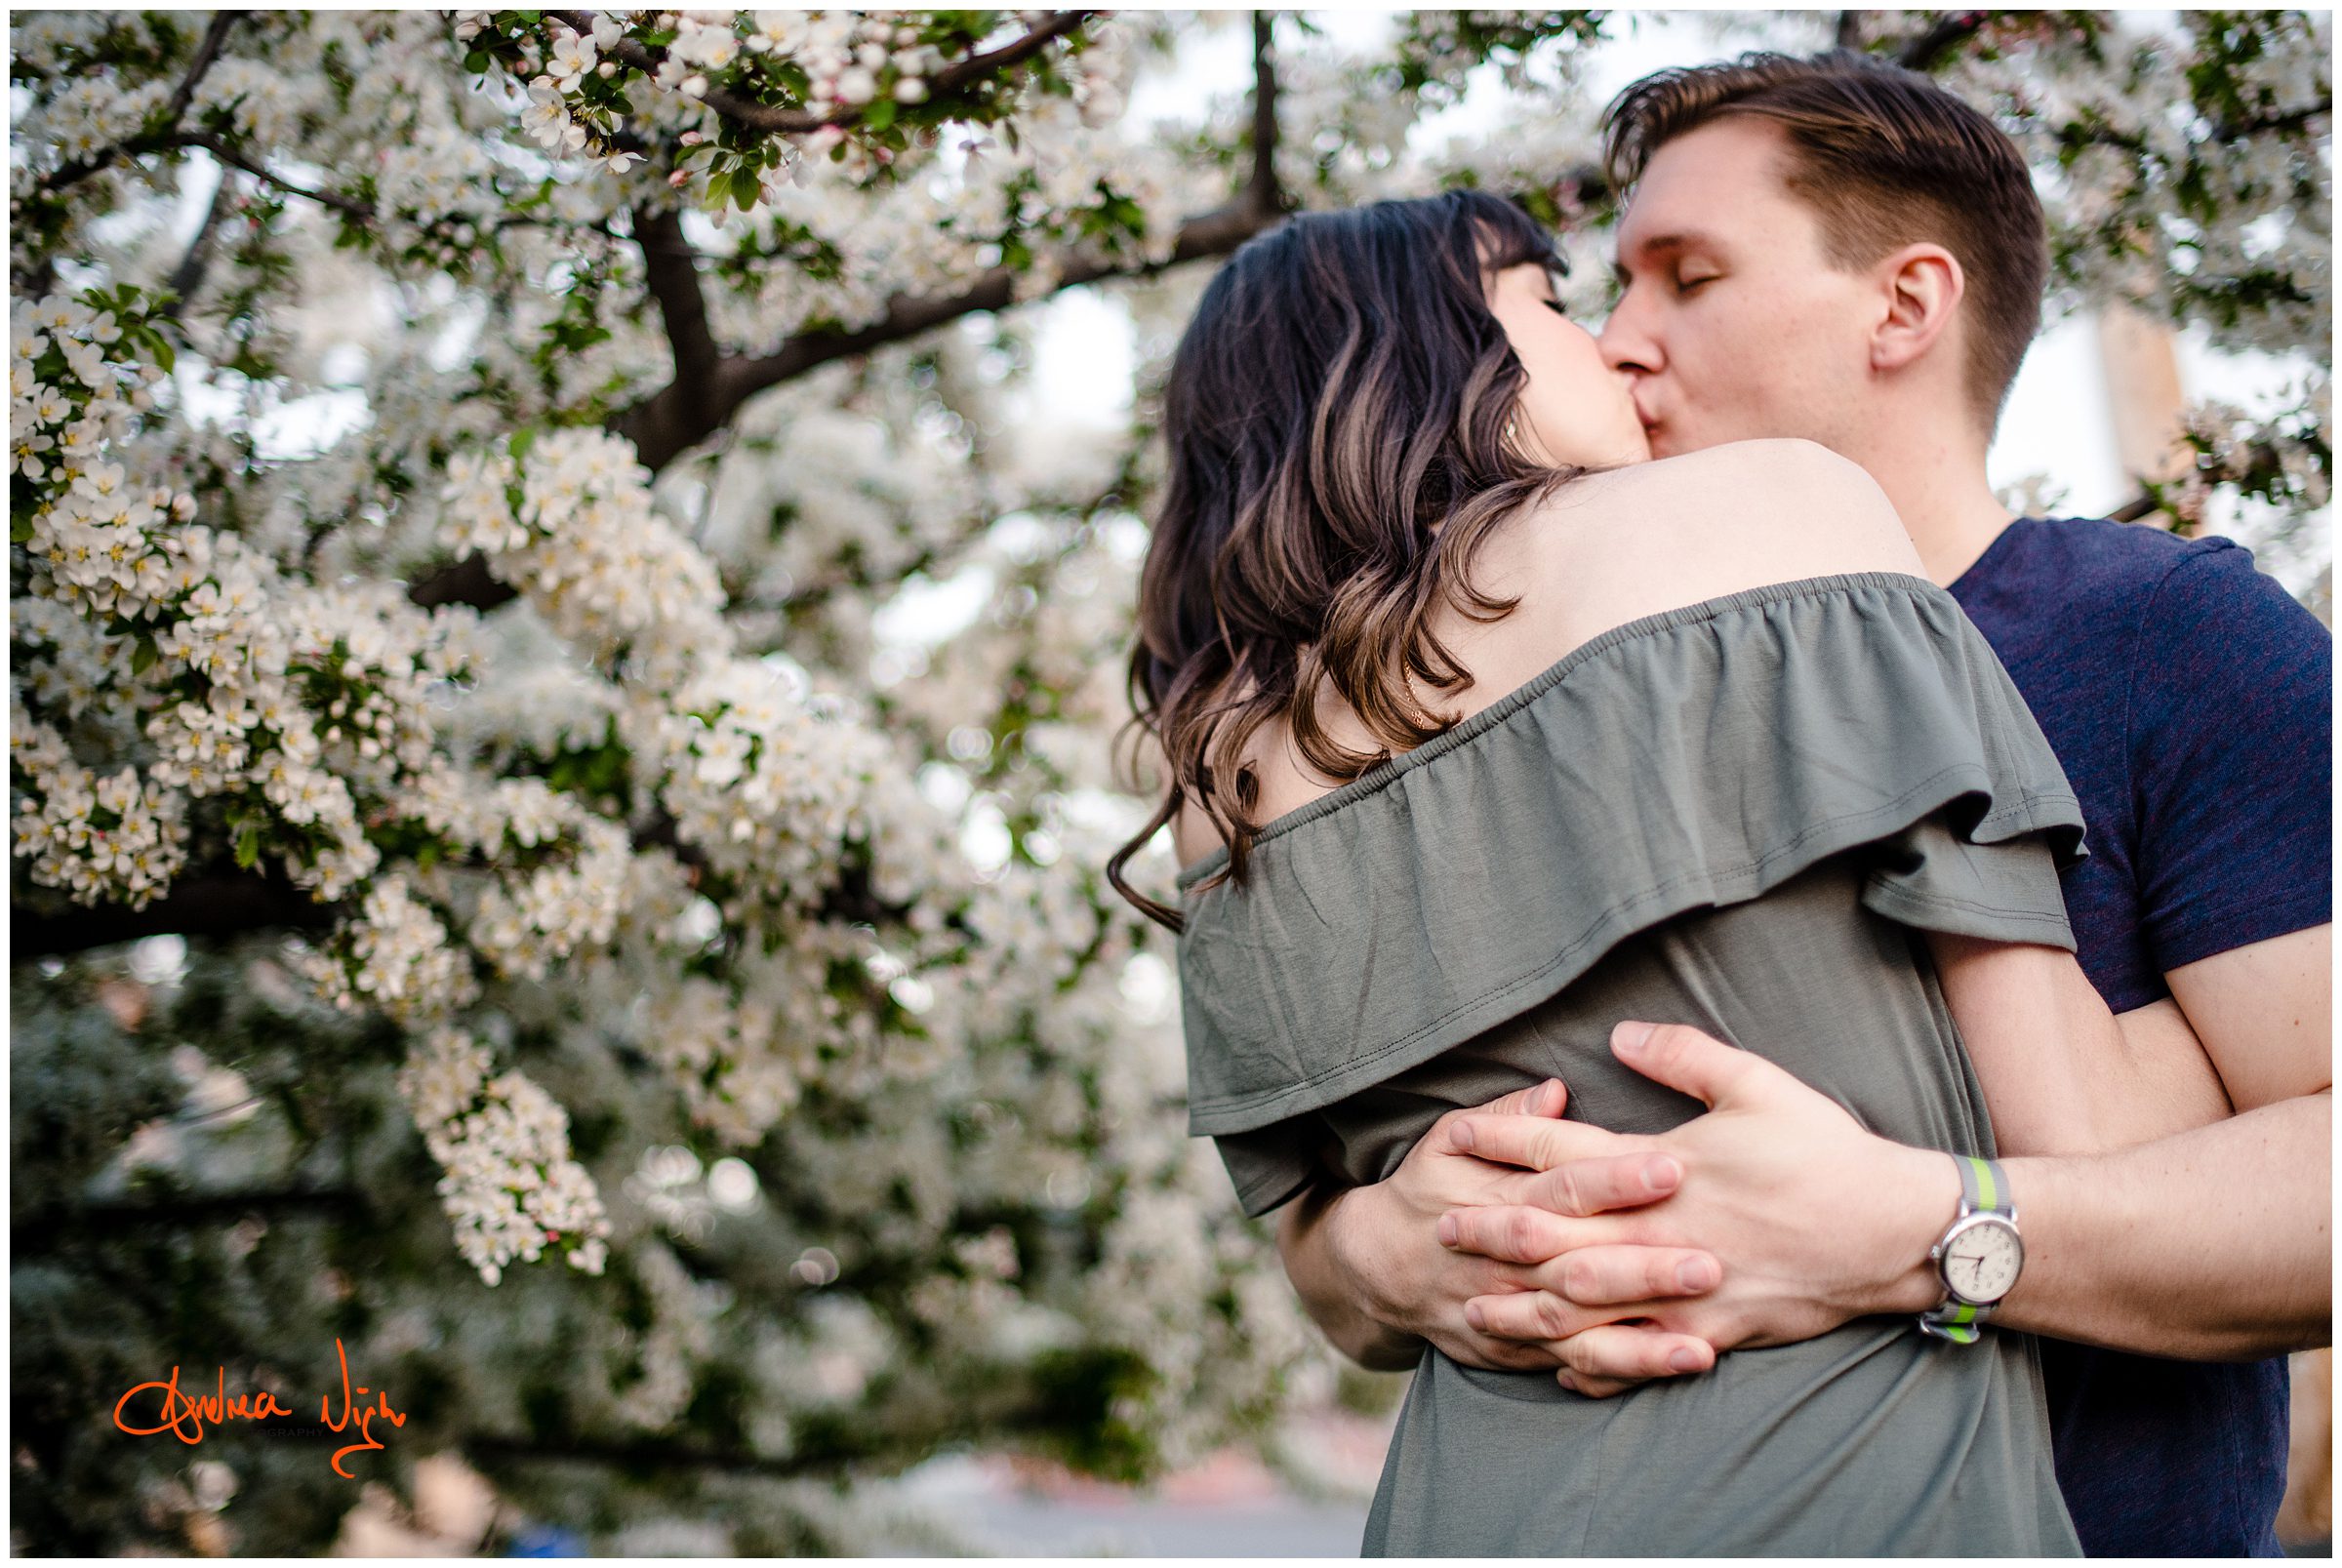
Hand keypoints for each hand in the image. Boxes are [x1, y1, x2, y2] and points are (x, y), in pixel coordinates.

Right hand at [1318, 1076, 1719, 1379]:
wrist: (1375, 1267)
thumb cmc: (1426, 1189)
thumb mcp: (1447, 1139)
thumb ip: (1505, 1116)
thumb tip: (1556, 1092)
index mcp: (1499, 1198)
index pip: (1564, 1186)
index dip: (1616, 1179)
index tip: (1674, 1167)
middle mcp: (1507, 1260)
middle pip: (1580, 1264)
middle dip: (1643, 1268)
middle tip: (1710, 1264)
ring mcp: (1510, 1312)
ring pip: (1579, 1329)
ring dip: (1641, 1338)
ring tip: (1702, 1343)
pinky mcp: (1515, 1351)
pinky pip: (1573, 1364)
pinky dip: (1621, 1371)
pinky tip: (1670, 1368)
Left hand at [1438, 1021, 1959, 1394]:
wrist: (1896, 1233)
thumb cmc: (1825, 1152)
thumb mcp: (1757, 1084)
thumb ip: (1682, 1056)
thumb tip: (1619, 1037)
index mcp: (1664, 1167)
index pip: (1563, 1150)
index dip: (1502, 1140)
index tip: (1452, 1135)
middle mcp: (1662, 1232)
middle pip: (1555, 1233)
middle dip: (1492, 1231)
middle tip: (1437, 1228)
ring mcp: (1685, 1289)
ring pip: (1585, 1305)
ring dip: (1524, 1304)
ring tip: (1475, 1305)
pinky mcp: (1713, 1330)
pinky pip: (1639, 1353)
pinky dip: (1594, 1361)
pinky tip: (1558, 1364)